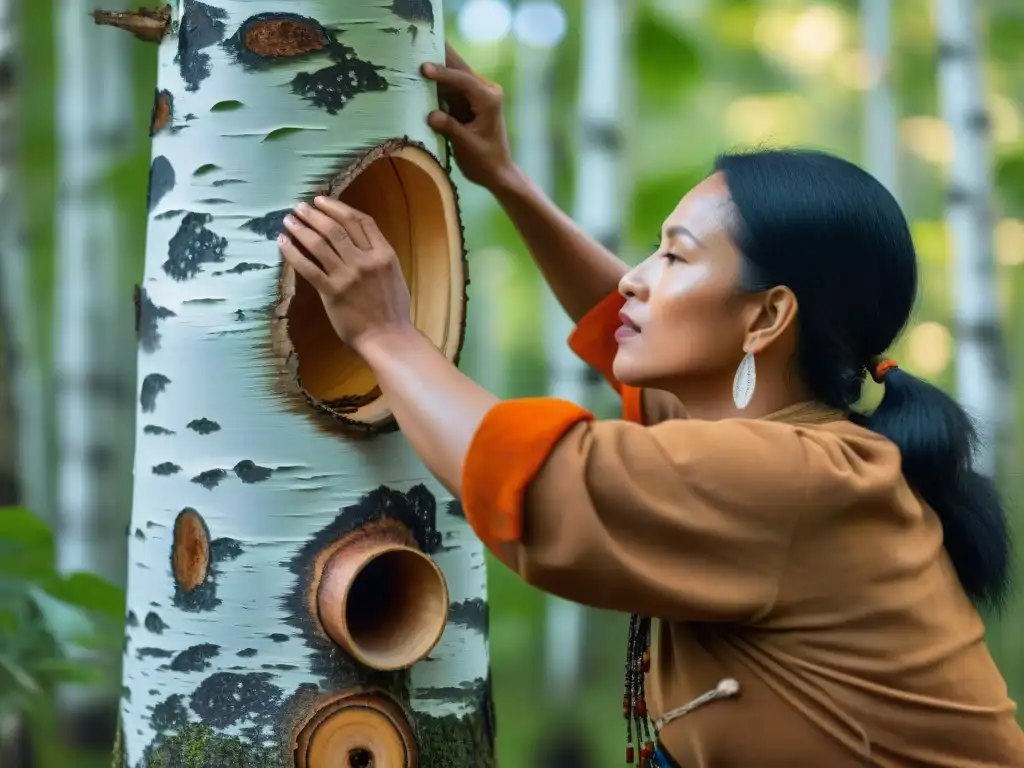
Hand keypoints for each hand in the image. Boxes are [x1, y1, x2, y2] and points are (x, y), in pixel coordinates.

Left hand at [279, 197, 413, 353]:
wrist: (388, 337)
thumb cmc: (393, 310)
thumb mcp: (394, 275)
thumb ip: (377, 256)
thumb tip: (357, 241)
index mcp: (384, 254)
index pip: (360, 221)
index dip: (338, 207)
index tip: (322, 201)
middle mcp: (365, 260)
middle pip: (336, 227)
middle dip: (314, 213)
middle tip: (300, 206)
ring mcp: (348, 276)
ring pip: (320, 243)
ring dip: (301, 228)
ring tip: (289, 219)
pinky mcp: (332, 292)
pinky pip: (308, 267)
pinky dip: (293, 253)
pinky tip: (283, 242)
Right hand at [422, 43, 515, 188]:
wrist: (497, 172)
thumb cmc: (485, 161)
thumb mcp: (467, 146)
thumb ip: (450, 128)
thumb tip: (431, 114)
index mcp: (489, 100)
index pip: (463, 80)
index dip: (443, 73)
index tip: (424, 68)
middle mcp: (485, 92)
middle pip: (460, 69)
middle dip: (440, 56)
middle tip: (420, 41)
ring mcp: (477, 95)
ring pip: (454, 75)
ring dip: (436, 66)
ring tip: (415, 54)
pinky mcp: (468, 102)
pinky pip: (451, 87)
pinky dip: (436, 81)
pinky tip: (421, 73)